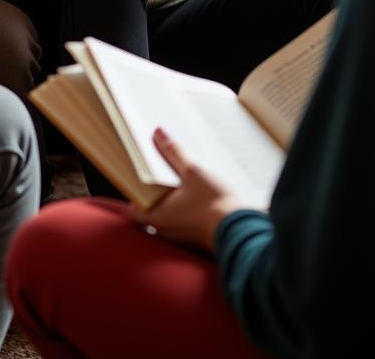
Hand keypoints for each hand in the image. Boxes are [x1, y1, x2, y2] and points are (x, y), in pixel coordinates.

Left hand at [130, 128, 248, 252]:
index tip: (136, 182)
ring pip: (168, 220)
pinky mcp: (197, 240)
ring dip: (172, 205)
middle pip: (150, 214)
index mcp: (157, 216)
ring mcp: (182, 238)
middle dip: (154, 197)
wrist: (241, 231)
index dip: (134, 196)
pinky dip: (186, 214)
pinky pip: (185, 226)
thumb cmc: (214, 205)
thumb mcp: (192, 172)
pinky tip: (198, 201)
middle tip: (158, 179)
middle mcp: (166, 231)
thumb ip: (173, 153)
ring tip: (180, 188)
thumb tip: (158, 133)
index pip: (133, 210)